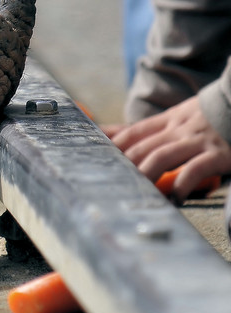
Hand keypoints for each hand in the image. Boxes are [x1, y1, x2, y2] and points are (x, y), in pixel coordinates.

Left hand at [102, 96, 230, 203]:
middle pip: (141, 147)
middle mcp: (178, 129)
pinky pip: (195, 168)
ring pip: (161, 157)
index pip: (132, 133)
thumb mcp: (181, 114)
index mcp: (169, 120)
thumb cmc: (212, 114)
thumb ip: (154, 127)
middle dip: (123, 166)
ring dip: (145, 176)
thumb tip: (116, 132)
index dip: (111, 147)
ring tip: (136, 194)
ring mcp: (197, 141)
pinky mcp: (218, 153)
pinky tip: (175, 198)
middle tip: (109, 185)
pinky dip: (182, 184)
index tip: (94, 161)